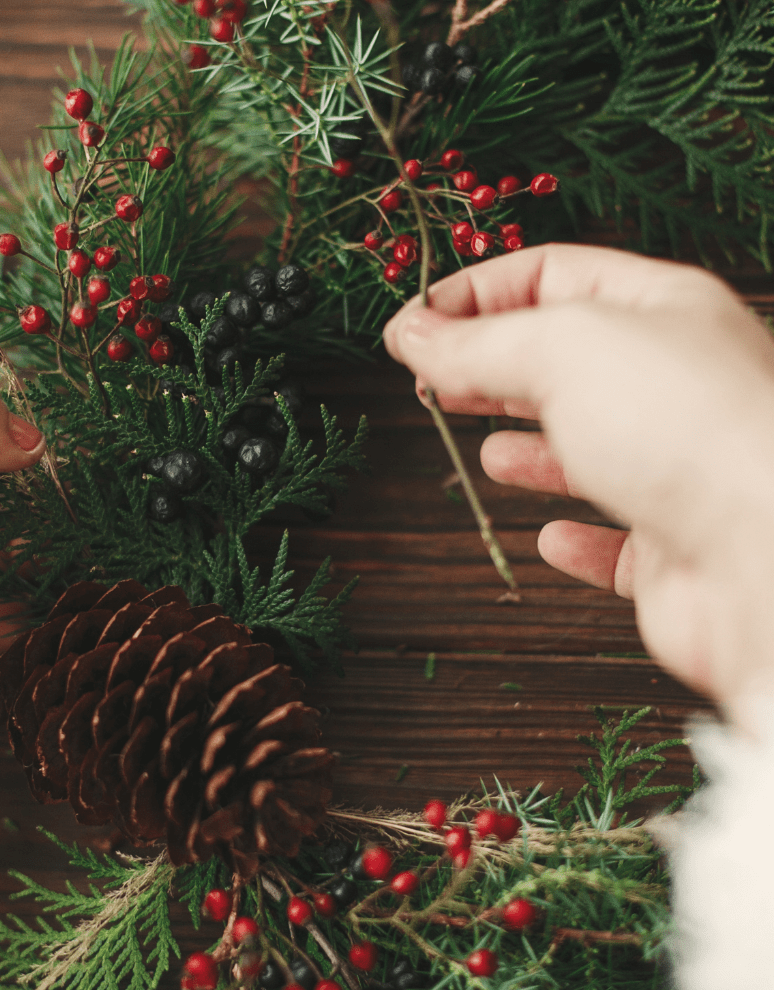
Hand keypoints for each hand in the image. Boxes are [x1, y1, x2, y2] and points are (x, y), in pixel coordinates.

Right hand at [384, 244, 773, 723]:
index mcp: (662, 309)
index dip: (474, 293)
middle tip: (429, 382)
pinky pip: (617, 539)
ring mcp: (678, 467)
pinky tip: (550, 537)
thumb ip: (476, 343)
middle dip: (490, 366)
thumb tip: (410, 334)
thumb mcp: (560, 350)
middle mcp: (675, 383)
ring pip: (591, 447)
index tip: (411, 325)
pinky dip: (576, 536)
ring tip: (488, 452)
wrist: (766, 555)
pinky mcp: (674, 548)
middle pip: (564, 359)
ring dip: (533, 448)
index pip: (552, 275)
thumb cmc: (685, 429)